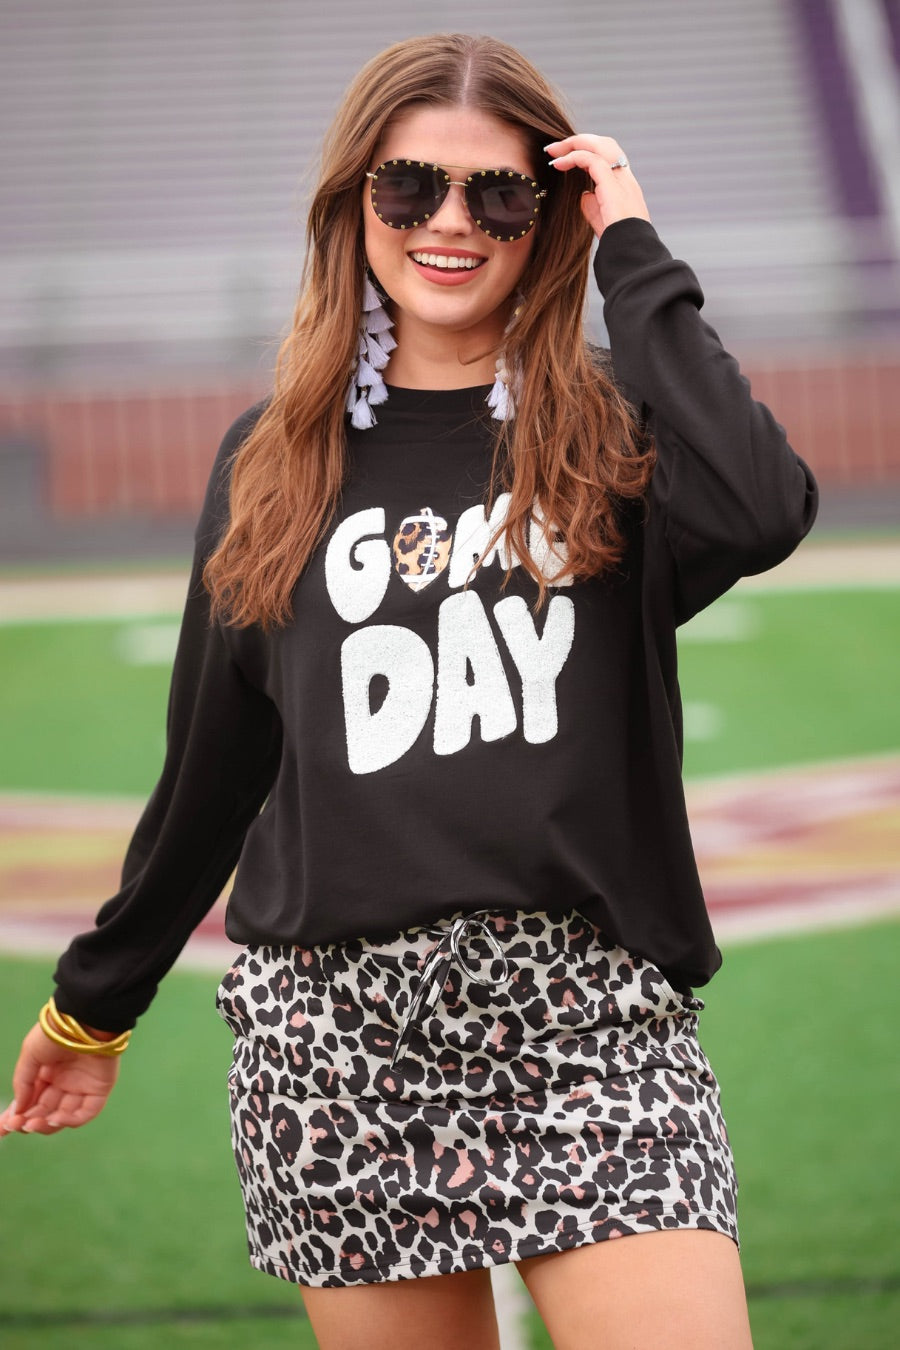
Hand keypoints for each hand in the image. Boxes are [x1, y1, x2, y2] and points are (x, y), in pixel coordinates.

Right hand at [0, 1022, 120, 1135]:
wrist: (83, 1020)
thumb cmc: (55, 1032)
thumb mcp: (30, 1055)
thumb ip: (23, 1083)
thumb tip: (17, 1111)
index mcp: (47, 1074)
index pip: (31, 1101)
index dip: (17, 1116)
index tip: (1, 1130)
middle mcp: (63, 1083)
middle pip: (44, 1112)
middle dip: (28, 1122)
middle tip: (14, 1125)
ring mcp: (81, 1088)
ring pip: (62, 1116)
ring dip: (46, 1125)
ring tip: (31, 1124)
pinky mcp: (98, 1090)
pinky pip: (85, 1113)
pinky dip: (69, 1121)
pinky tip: (53, 1119)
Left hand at [545, 134, 650, 239]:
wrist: (630, 253)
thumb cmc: (618, 244)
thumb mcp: (602, 221)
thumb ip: (593, 206)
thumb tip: (584, 195)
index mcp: (625, 186)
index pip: (608, 156)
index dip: (586, 151)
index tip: (564, 158)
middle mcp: (625, 178)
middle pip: (604, 143)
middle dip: (578, 141)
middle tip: (554, 149)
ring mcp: (621, 179)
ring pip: (598, 145)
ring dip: (572, 144)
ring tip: (552, 151)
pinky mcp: (612, 184)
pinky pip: (590, 159)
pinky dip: (572, 157)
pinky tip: (558, 164)